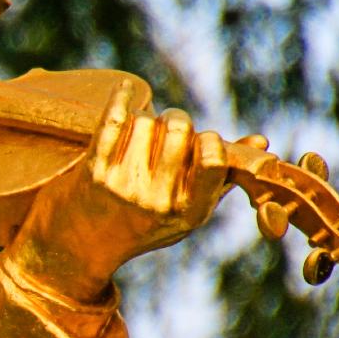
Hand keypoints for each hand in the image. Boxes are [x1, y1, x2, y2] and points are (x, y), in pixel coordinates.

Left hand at [6, 81, 229, 300]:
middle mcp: (157, 201)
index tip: (198, 141)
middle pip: (178, 129)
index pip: (213, 159)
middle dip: (175, 121)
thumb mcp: (185, 212)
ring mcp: (124, 186)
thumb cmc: (139, 225)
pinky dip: (120, 99)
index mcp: (188, 211)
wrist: (76, 248)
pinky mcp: (93, 172)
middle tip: (166, 129)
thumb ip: (221, 177)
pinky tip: (125, 89)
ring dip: (143, 120)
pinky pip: (113, 121)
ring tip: (137, 138)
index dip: (207, 140)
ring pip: (145, 121)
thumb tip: (261, 142)